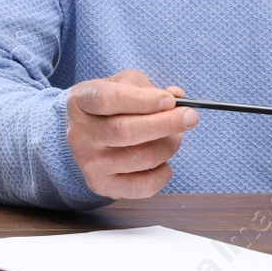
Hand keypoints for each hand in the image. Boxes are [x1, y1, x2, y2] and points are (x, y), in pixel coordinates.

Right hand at [66, 70, 197, 198]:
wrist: (87, 132)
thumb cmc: (111, 104)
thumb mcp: (125, 83)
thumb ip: (151, 88)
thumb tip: (178, 98)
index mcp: (83, 100)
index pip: (110, 100)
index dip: (143, 101)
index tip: (170, 100)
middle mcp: (81, 134)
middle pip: (128, 132)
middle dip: (167, 124)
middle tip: (190, 117)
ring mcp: (90, 163)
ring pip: (142, 158)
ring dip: (169, 145)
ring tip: (174, 136)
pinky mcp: (102, 185)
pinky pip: (144, 186)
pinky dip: (163, 173)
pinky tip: (163, 161)